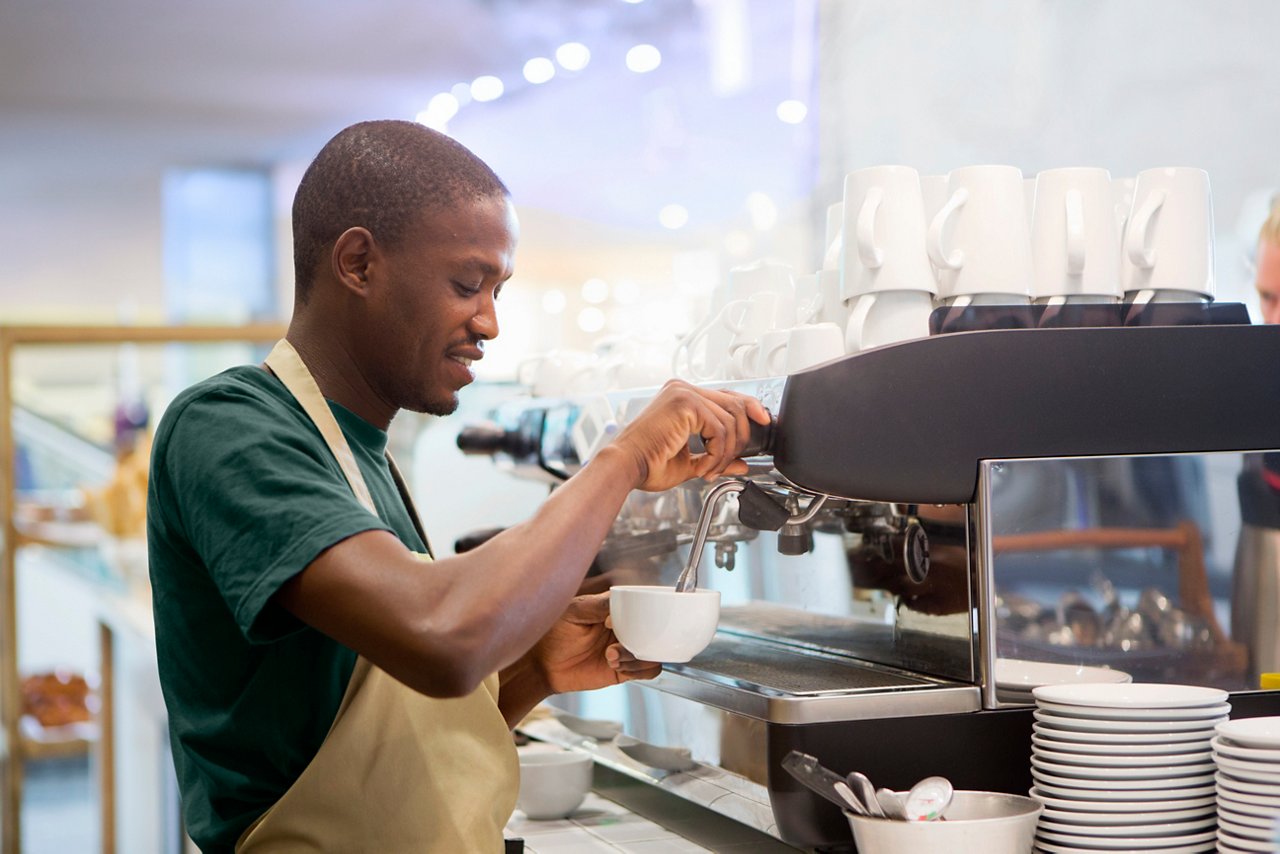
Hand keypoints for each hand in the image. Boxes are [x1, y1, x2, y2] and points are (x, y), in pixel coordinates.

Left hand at [530, 593, 660, 693]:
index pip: (644, 607)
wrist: (542, 665)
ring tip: (611, 656)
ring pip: (654, 652)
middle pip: (654, 631)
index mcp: (616, 611)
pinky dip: (639, 669)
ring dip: (638, 656)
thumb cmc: (553, 633)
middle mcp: (625, 629)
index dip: (641, 614)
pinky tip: (616, 665)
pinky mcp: (624, 670)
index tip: (616, 621)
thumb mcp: (574, 610)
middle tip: (616, 642)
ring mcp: (626, 649)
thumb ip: (599, 604)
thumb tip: (622, 599)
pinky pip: (648, 671)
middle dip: (642, 638)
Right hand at [611, 380, 769, 492]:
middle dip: (742, 436)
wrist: (626, 466)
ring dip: (725, 453)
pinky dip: (717, 454)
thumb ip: (718, 458)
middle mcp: (682, 389)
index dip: (749, 407)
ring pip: (730, 420)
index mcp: (681, 398)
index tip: (764, 421)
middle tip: (729, 463)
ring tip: (709, 470)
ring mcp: (683, 393)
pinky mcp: (685, 402)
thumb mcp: (691, 462)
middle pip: (734, 403)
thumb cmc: (647, 464)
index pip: (726, 396)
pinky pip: (719, 429)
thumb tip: (741, 464)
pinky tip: (703, 466)